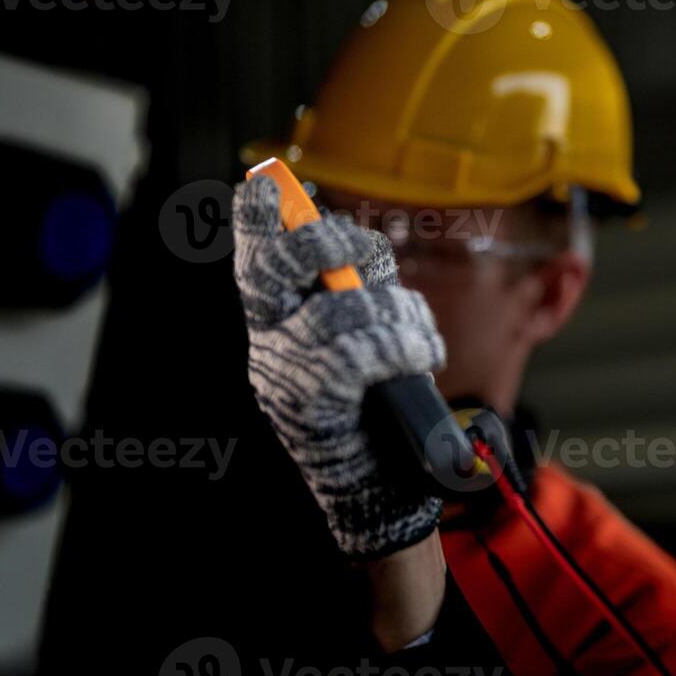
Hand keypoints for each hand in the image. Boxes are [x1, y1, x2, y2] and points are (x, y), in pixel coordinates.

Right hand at [232, 175, 445, 559]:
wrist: (383, 490)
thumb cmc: (379, 409)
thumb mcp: (369, 339)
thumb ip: (357, 295)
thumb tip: (358, 249)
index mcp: (278, 323)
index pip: (257, 261)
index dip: (261, 221)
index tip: (266, 186)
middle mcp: (270, 345)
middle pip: (280, 270)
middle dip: (325, 245)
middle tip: (360, 253)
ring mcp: (286, 378)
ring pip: (336, 311)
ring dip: (393, 315)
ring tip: (418, 341)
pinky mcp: (311, 407)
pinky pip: (355, 354)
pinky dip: (398, 348)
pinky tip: (418, 360)